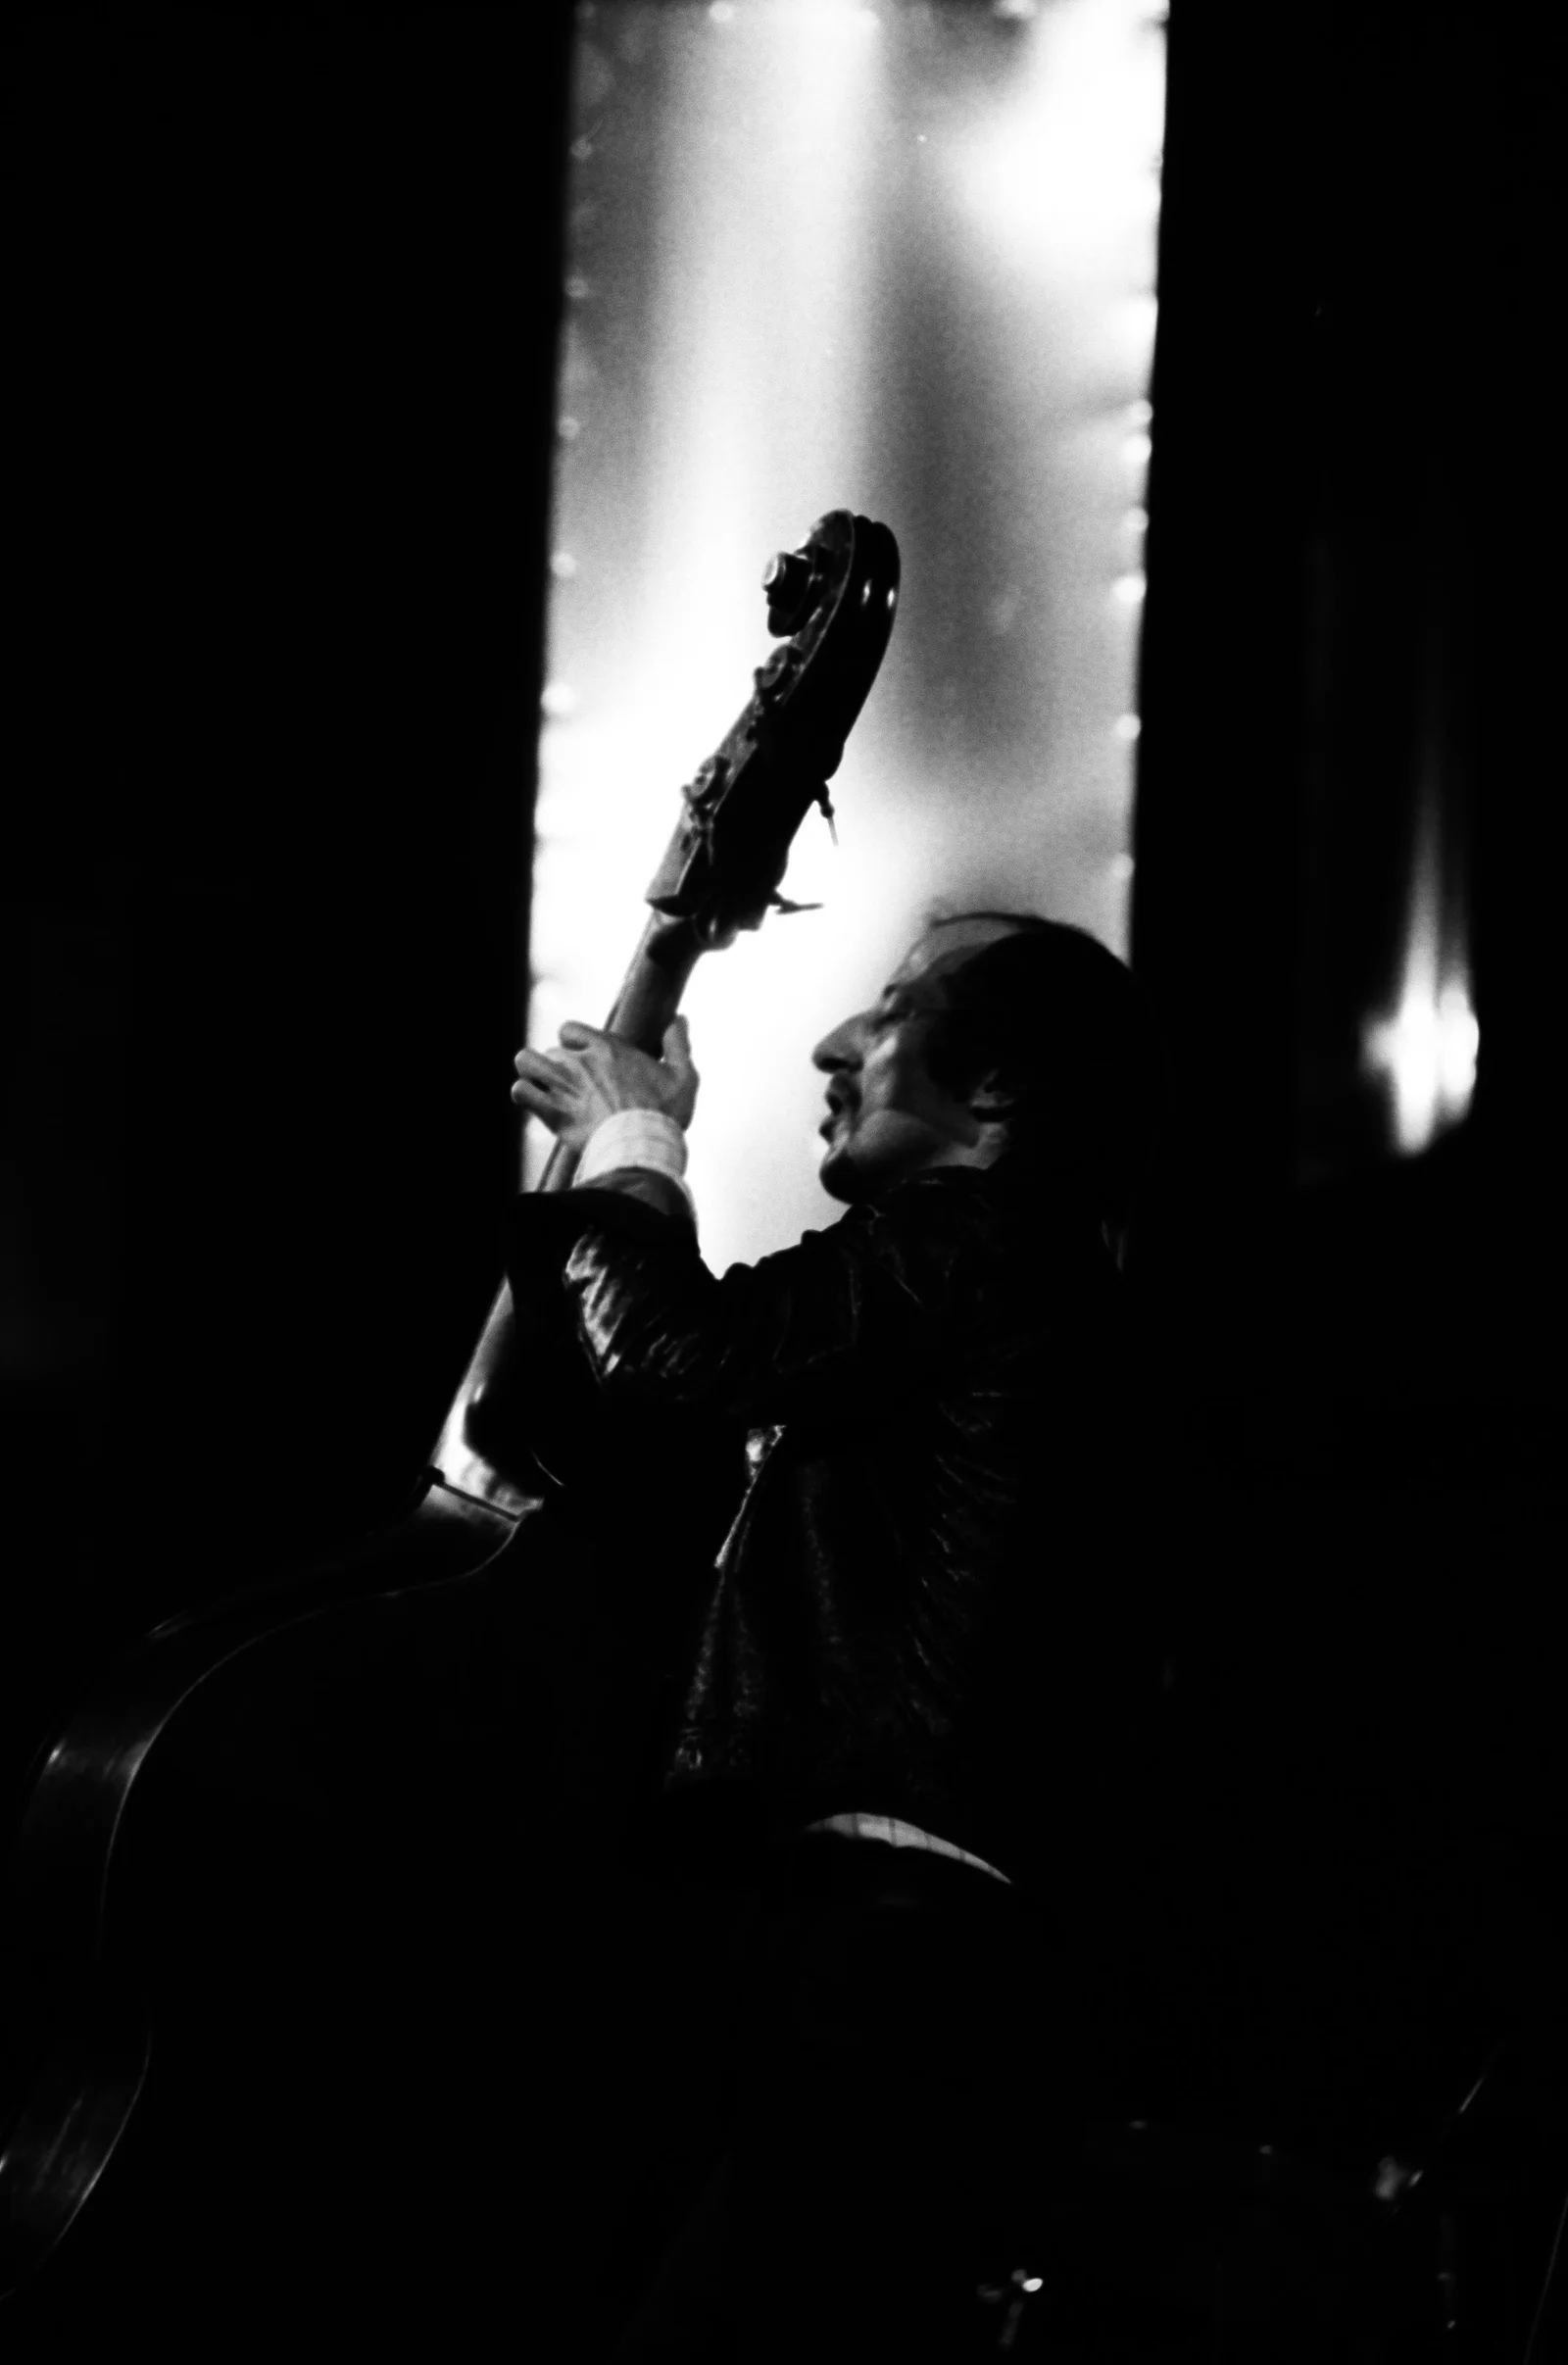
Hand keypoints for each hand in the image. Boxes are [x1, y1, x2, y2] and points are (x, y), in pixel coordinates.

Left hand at [510, 1016, 698, 1150]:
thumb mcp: (683, 1076)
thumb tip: (680, 1019)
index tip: (582, 1059)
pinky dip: (525, 1095)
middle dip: (557, 1066)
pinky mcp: (552, 1112)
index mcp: (607, 1047)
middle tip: (572, 1087)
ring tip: (542, 1086)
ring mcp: (563, 1085)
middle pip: (550, 1050)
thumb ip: (678, 1044)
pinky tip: (536, 1104)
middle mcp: (580, 1061)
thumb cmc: (664, 1113)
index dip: (571, 1042)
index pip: (569, 1029)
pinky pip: (521, 1091)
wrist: (643, 1147)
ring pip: (526, 1062)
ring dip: (532, 1073)